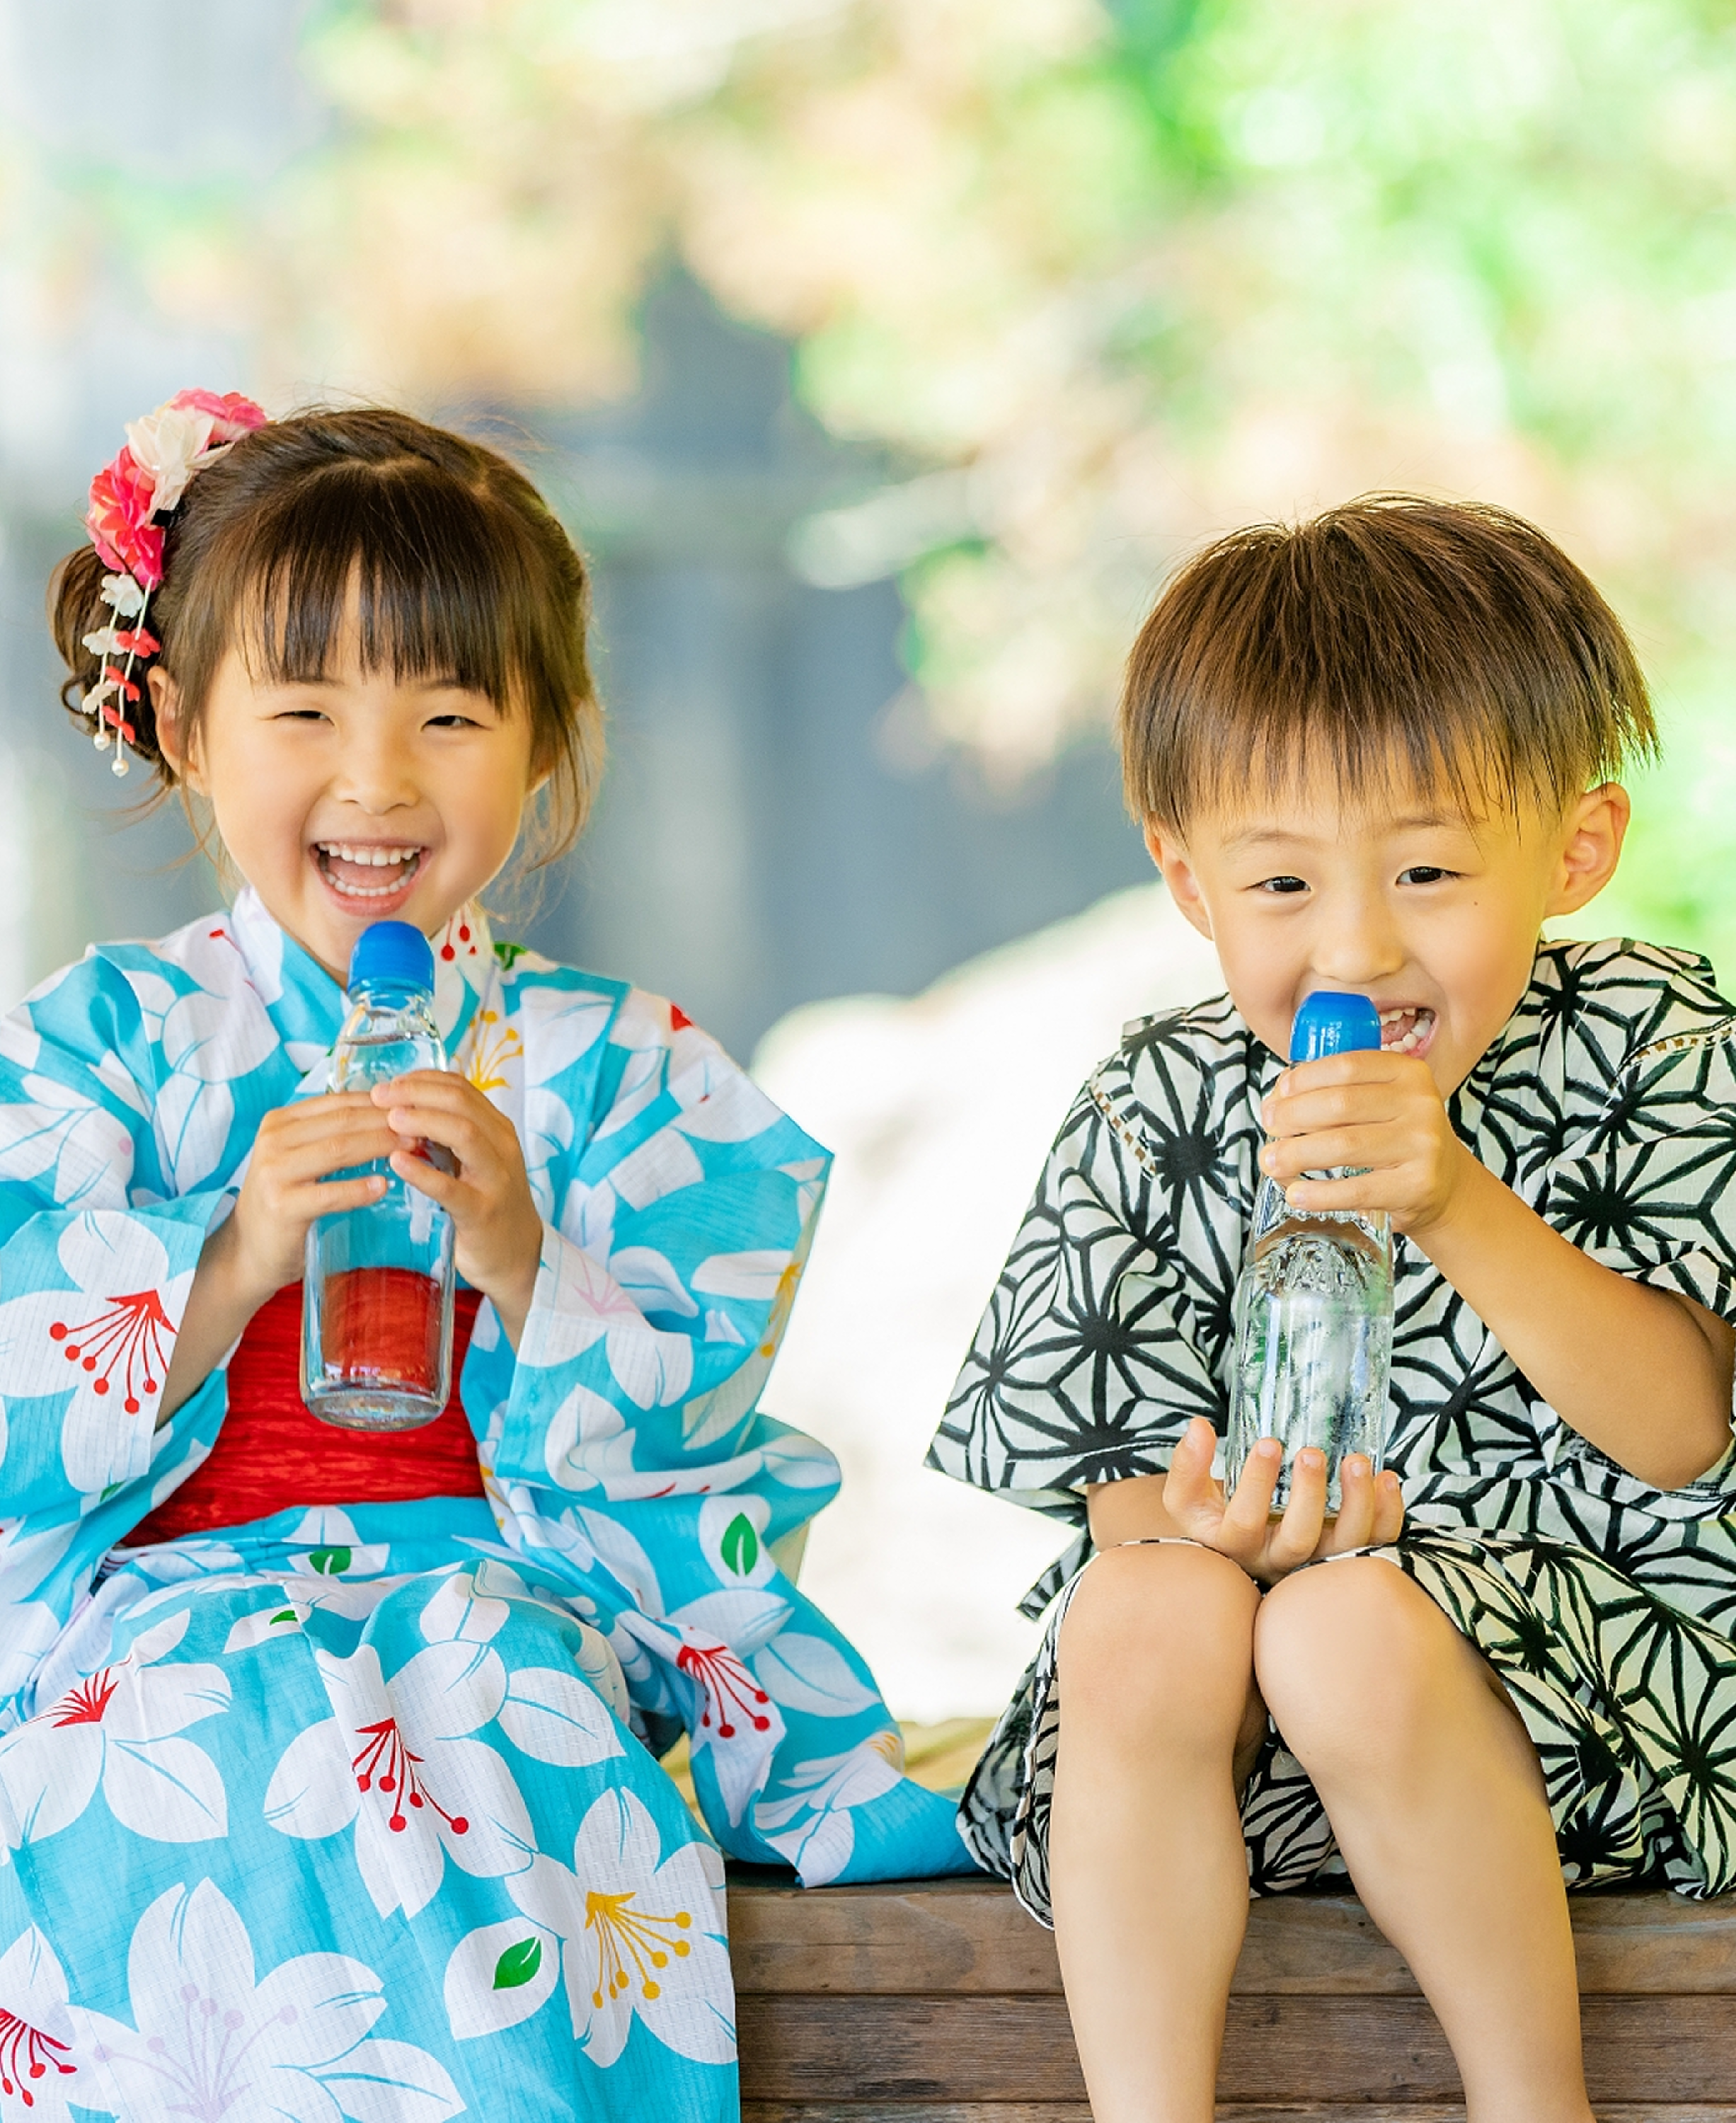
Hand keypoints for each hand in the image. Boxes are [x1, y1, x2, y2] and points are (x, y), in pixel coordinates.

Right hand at [226, 1092, 400, 1306]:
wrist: (251, 1250)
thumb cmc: (286, 1200)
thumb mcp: (303, 1158)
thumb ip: (332, 1136)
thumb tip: (391, 1114)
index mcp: (280, 1121)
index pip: (338, 1102)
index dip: (379, 1103)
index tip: (414, 1106)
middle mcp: (273, 1140)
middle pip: (342, 1122)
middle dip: (386, 1122)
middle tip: (423, 1127)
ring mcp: (273, 1172)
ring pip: (338, 1150)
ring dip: (379, 1147)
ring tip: (412, 1148)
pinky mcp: (281, 1205)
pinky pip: (329, 1193)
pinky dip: (359, 1189)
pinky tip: (384, 1186)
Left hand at [375, 1072, 543, 1345]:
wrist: (516, 1256)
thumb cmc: (486, 1203)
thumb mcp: (474, 1161)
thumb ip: (449, 1135)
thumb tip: (400, 1107)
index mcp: (497, 1129)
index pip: (461, 1088)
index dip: (423, 1079)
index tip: (391, 1083)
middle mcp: (502, 1146)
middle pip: (461, 1103)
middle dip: (417, 1093)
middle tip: (380, 1095)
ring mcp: (495, 1179)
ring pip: (464, 1134)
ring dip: (423, 1121)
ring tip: (390, 1119)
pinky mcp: (482, 1212)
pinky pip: (451, 1188)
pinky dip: (423, 1172)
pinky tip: (397, 1163)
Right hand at [1161, 1416, 1404, 1581]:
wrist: (1241, 1544)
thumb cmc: (1215, 1515)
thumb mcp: (1188, 1495)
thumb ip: (1188, 1464)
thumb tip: (1199, 1427)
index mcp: (1234, 1546)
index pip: (1243, 1524)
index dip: (1256, 1485)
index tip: (1268, 1442)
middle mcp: (1276, 1561)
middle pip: (1299, 1541)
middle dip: (1310, 1496)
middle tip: (1312, 1453)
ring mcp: (1315, 1564)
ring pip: (1344, 1548)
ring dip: (1357, 1505)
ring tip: (1356, 1461)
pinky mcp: (1346, 1558)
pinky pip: (1374, 1544)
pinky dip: (1387, 1515)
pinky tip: (1385, 1479)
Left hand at [1260, 1049, 1471, 1237]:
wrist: (1445, 1184)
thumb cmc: (1396, 1138)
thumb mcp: (1380, 1103)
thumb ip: (1335, 1092)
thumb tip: (1275, 1100)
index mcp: (1408, 1073)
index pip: (1346, 1066)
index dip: (1303, 1079)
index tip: (1278, 1095)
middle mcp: (1421, 1104)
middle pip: (1339, 1105)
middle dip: (1292, 1116)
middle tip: (1269, 1129)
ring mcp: (1423, 1145)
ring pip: (1344, 1145)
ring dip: (1296, 1154)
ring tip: (1270, 1161)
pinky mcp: (1418, 1185)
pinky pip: (1357, 1189)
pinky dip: (1319, 1193)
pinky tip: (1295, 1194)